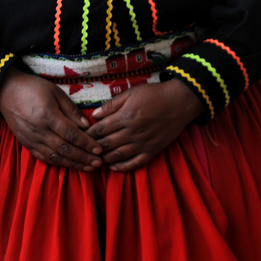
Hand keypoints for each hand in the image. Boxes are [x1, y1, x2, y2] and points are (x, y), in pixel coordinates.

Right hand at [0, 67, 103, 170]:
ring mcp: (30, 139)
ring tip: (88, 167)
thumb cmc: (34, 88)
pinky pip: (43, 157)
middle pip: (64, 149)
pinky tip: (70, 165)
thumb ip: (72, 110)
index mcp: (47, 115)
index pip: (71, 134)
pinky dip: (58, 163)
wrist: (5, 91)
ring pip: (54, 156)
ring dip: (73, 164)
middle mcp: (38, 130)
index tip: (99, 149)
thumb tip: (87, 126)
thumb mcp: (56, 93)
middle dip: (83, 157)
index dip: (86, 143)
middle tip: (98, 163)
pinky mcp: (25, 143)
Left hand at [87, 79, 203, 170]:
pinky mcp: (153, 150)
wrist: (181, 102)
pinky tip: (114, 167)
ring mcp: (143, 143)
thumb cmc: (155, 94)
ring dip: (104, 159)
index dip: (87, 134)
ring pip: (118, 156)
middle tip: (83, 150)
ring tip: (94, 159)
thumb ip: (112, 105)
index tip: (79, 136)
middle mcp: (132, 132)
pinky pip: (136, 163)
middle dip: (92, 148)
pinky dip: (123, 167)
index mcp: (125, 117)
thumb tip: (94, 116)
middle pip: (106, 144)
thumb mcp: (131, 93)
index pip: (99, 129)